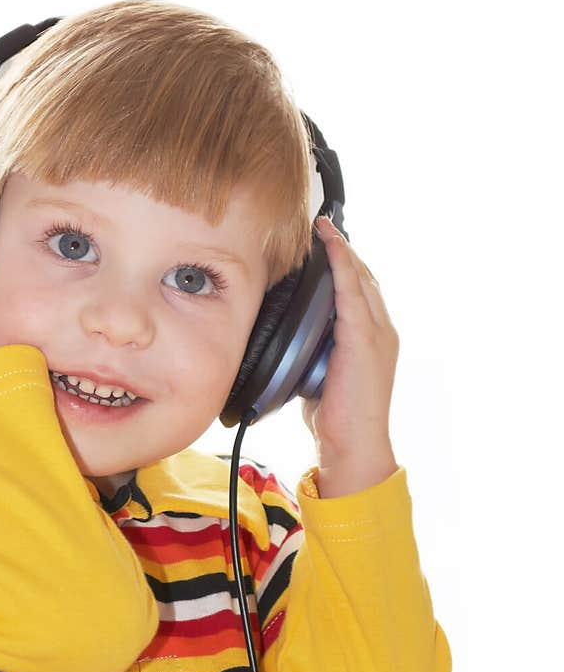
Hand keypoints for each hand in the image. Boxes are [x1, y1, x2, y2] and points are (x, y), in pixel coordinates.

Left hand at [300, 216, 399, 494]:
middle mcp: (382, 330)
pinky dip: (341, 266)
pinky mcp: (365, 339)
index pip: (360, 290)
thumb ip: (316, 351)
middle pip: (363, 277)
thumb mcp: (322, 374)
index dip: (345, 264)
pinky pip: (352, 291)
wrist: (352, 445)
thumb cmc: (336, 417)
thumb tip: (289, 338)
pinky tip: (330, 248)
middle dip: (343, 250)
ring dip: (341, 250)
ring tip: (322, 228)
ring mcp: (378, 333)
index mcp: (373, 339)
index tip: (326, 242)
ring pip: (360, 278)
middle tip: (321, 226)